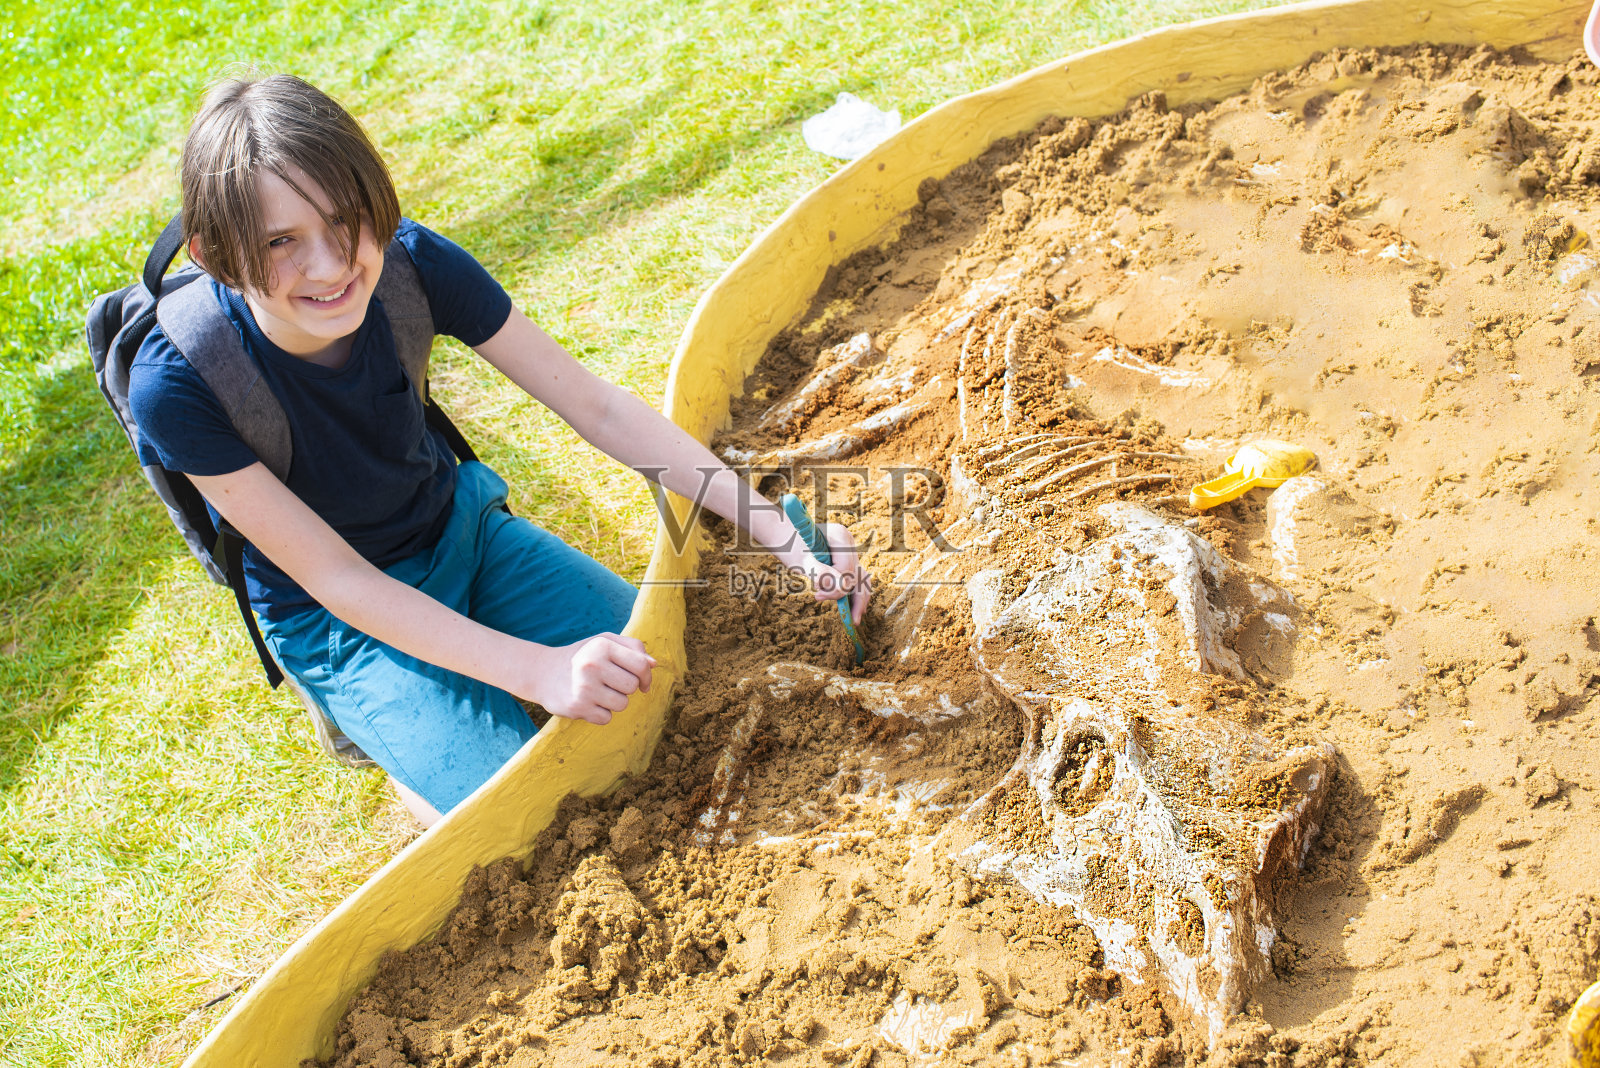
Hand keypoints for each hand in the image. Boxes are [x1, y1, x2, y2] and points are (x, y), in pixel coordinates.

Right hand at [529, 632, 655, 724]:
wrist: (542, 673)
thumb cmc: (582, 656)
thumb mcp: (604, 642)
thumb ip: (632, 648)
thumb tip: (654, 665)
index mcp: (602, 645)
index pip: (641, 666)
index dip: (647, 677)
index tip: (643, 683)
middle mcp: (592, 665)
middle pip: (633, 687)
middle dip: (626, 688)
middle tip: (609, 683)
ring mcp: (584, 687)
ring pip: (622, 704)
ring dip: (614, 702)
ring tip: (597, 692)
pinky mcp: (577, 707)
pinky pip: (606, 718)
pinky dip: (601, 713)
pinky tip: (588, 702)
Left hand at [800, 522, 871, 625]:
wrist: (783, 539)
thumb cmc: (790, 548)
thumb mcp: (802, 561)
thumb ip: (821, 573)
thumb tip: (842, 587)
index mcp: (840, 537)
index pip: (846, 570)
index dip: (834, 587)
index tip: (816, 596)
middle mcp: (848, 543)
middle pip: (858, 574)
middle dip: (856, 599)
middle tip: (854, 620)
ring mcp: (848, 550)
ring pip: (861, 577)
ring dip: (859, 598)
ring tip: (855, 617)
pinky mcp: (845, 559)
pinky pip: (855, 577)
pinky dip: (853, 592)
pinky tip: (851, 607)